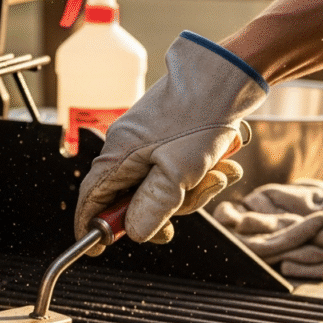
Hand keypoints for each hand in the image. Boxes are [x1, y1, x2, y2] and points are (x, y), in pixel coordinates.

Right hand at [75, 31, 267, 254]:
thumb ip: (152, 207)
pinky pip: (177, 170)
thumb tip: (134, 233)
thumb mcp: (177, 172)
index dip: (94, 226)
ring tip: (218, 174)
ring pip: (160, 187)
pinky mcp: (169, 137)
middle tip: (190, 204)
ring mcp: (148, 142)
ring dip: (192, 191)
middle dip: (166, 209)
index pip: (91, 200)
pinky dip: (199, 174)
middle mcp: (127, 148)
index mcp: (118, 155)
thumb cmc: (201, 115)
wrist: (230, 73)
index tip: (100, 249)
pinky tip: (220, 164)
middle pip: (132, 199)